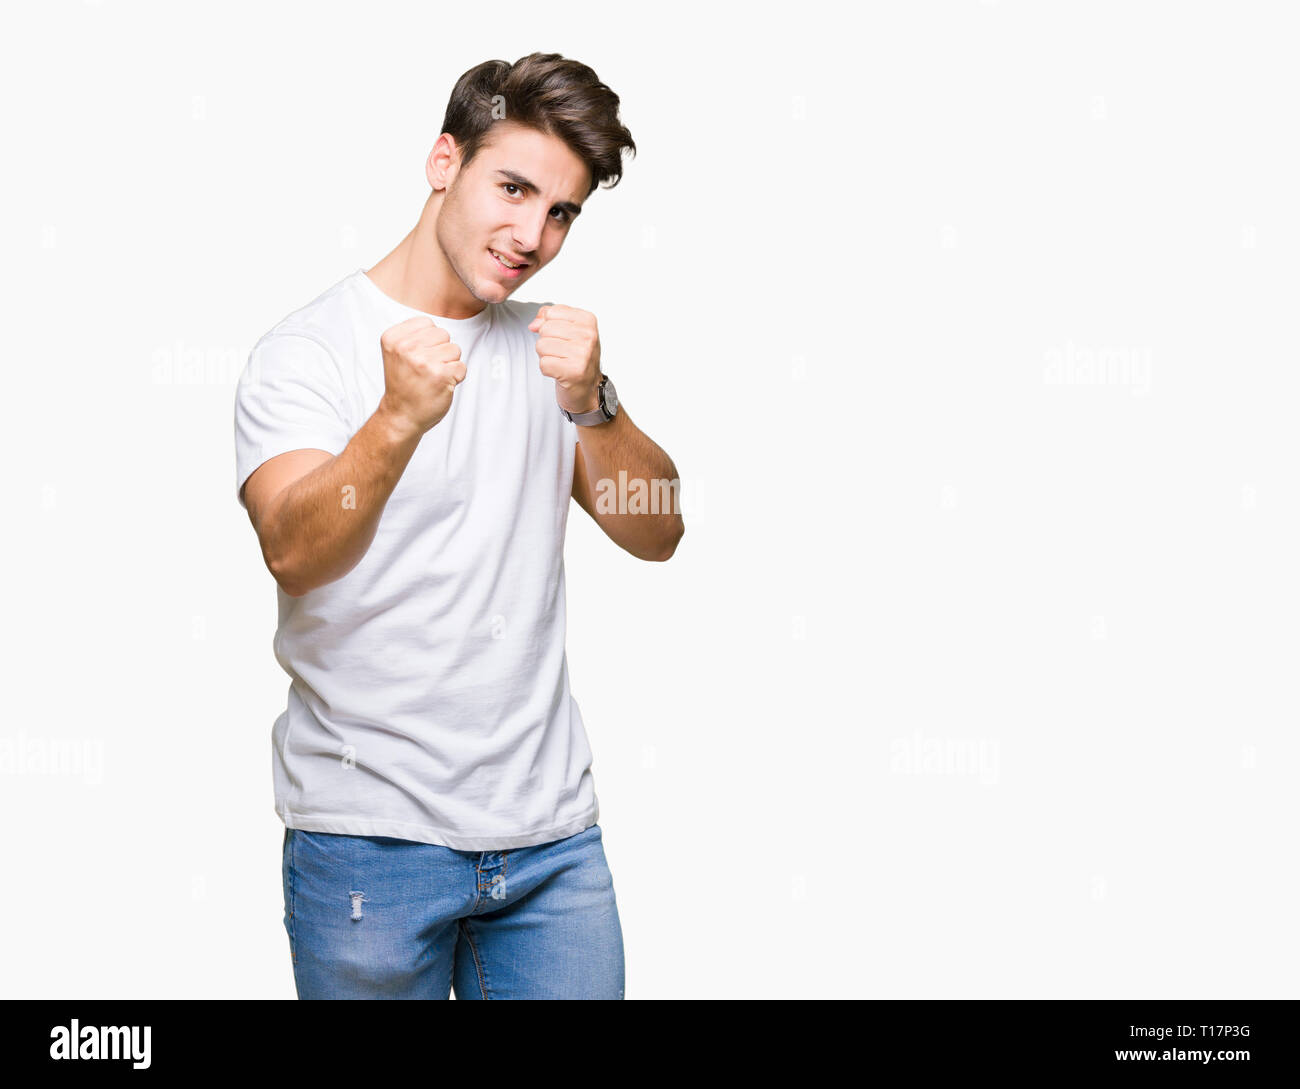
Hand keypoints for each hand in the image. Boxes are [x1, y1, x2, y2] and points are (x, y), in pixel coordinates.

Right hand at [377, 316, 465, 435]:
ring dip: (449, 364)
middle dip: (441, 351)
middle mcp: (406, 348)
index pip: (427, 323)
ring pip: (455, 349)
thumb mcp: (397, 352)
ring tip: (433, 377)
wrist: (401, 415)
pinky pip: (462, 366)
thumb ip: (413, 334)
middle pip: (443, 334)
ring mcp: (424, 362)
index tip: (417, 357)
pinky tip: (440, 385)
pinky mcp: (441, 376)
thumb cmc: (403, 383)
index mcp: (393, 338)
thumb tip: (438, 326)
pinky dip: (456, 377)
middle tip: (426, 369)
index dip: (428, 341)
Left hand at [529, 304, 601, 415]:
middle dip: (547, 342)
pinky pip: (543, 363)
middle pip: (545, 329)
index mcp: (588, 321)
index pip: (551, 312)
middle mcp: (588, 336)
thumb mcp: (568, 330)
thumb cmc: (577, 357)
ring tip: (561, 361)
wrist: (588, 387)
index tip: (562, 337)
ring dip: (546, 356)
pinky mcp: (573, 371)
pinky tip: (560, 371)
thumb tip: (534, 324)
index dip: (549, 325)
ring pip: (541, 345)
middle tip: (562, 352)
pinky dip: (547, 369)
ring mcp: (582, 354)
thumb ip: (549, 318)